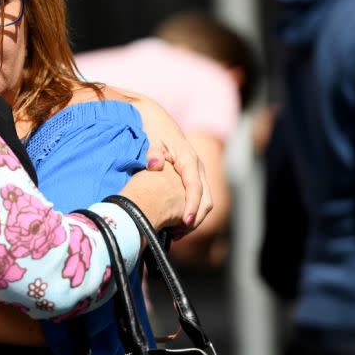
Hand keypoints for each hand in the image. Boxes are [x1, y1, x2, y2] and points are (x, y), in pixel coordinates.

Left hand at [125, 92, 211, 230]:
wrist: (155, 119)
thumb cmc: (150, 130)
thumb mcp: (149, 140)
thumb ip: (152, 153)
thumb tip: (155, 164)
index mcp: (188, 159)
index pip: (195, 187)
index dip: (191, 206)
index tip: (185, 222)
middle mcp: (197, 166)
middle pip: (205, 198)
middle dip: (194, 218)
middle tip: (176, 235)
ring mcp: (197, 172)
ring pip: (205, 200)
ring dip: (193, 217)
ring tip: (175, 233)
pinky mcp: (193, 176)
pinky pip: (197, 197)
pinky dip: (190, 211)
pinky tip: (174, 223)